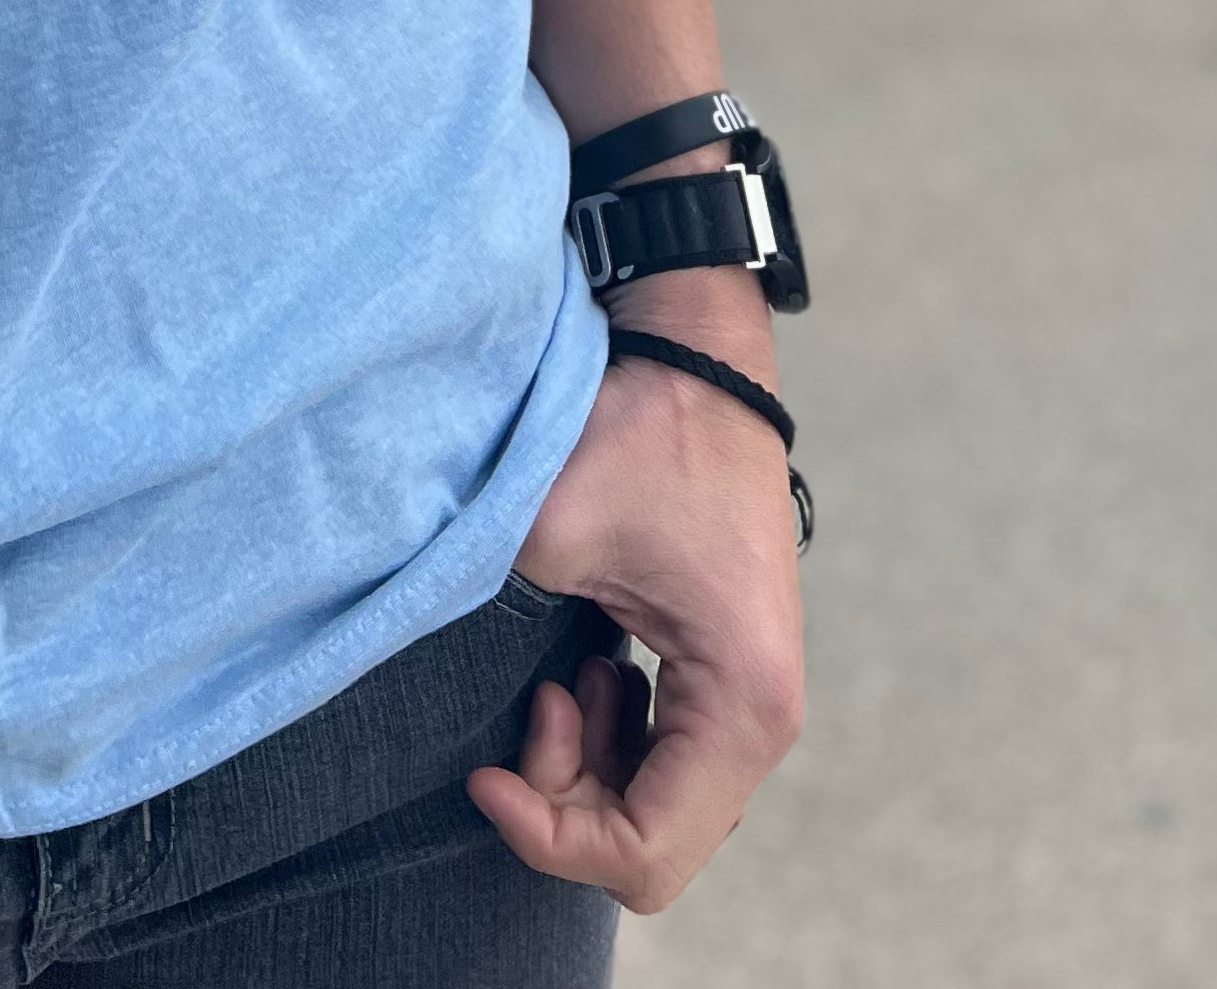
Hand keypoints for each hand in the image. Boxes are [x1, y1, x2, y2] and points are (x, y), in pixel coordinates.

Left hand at [467, 321, 803, 913]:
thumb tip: (451, 711)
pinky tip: (584, 668)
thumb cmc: (641, 438)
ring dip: (587, 765)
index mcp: (741, 708)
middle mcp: (764, 724)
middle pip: (651, 845)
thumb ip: (504, 636)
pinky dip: (611, 738)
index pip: (644, 854)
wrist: (698, 362)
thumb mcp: (552, 535)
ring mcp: (752, 705)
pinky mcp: (728, 681)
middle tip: (530, 704)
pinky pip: (665, 761)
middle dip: (568, 800)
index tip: (485, 774)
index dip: (549, 835)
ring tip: (559, 675)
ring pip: (656, 807)